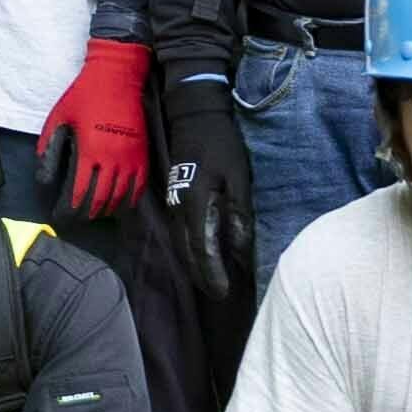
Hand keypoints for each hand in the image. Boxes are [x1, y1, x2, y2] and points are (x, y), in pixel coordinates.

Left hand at [38, 38, 154, 220]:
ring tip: (96, 214)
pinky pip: (139, 184)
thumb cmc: (84, 95)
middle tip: (78, 220)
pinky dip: (130, 198)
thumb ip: (49, 148)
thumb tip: (44, 178)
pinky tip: (121, 204)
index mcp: (90, 150)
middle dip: (88, 214)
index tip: (63, 216)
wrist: (117, 76)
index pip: (80, 191)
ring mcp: (131, 157)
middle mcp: (113, 158)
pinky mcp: (143, 152)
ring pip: (121, 195)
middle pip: (101, 199)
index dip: (71, 208)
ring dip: (108, 209)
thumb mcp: (58, 118)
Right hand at [159, 75, 258, 317]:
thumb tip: (239, 248)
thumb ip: (238, 213)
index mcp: (196, 204)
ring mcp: (173, 204)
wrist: (194, 116)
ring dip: (193, 265)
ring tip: (209, 281)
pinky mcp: (174, 199)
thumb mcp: (238, 176)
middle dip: (201, 276)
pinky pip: (178, 234)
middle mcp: (178, 209)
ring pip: (179, 245)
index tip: (223, 291)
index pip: (201, 249)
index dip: (212, 273)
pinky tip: (199, 255)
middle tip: (218, 294)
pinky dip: (188, 250)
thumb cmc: (221, 144)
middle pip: (185, 252)